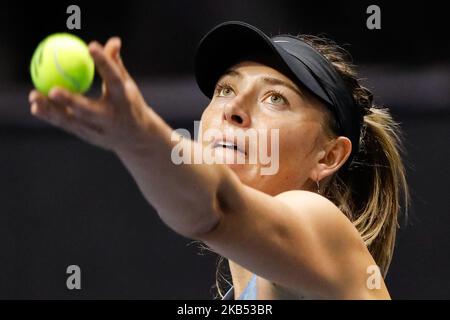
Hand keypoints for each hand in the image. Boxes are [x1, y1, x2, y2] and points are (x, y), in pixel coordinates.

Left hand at [28, 37, 152, 151]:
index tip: (91, 46)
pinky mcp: (89, 137)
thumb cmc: (130, 104)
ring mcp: (99, 130)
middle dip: (71, 101)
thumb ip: (116, 65)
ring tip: (34, 96)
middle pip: (89, 110)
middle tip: (53, 89)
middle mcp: (111, 117)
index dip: (104, 63)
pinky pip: (67, 125)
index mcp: (124, 101)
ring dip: (52, 109)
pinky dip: (51, 116)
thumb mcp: (128, 86)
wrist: (137, 139)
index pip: (115, 79)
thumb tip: (113, 41)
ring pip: (72, 120)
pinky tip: (36, 107)